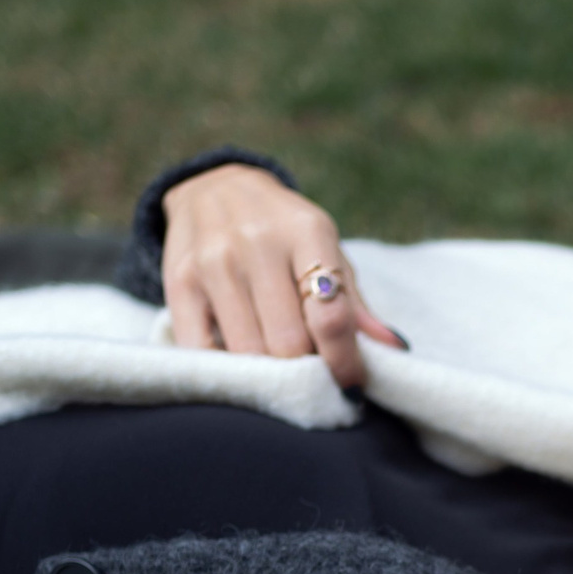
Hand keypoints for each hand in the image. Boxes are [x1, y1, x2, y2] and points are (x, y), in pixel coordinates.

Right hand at [159, 163, 402, 386]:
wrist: (212, 186)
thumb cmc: (282, 231)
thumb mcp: (325, 249)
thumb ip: (354, 302)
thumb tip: (394, 349)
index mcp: (305, 232)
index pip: (330, 316)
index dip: (344, 362)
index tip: (351, 387)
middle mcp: (256, 243)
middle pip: (288, 343)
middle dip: (307, 372)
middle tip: (314, 382)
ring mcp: (213, 263)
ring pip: (248, 352)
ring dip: (269, 377)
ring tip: (281, 378)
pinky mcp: (178, 283)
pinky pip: (203, 351)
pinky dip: (227, 370)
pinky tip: (242, 368)